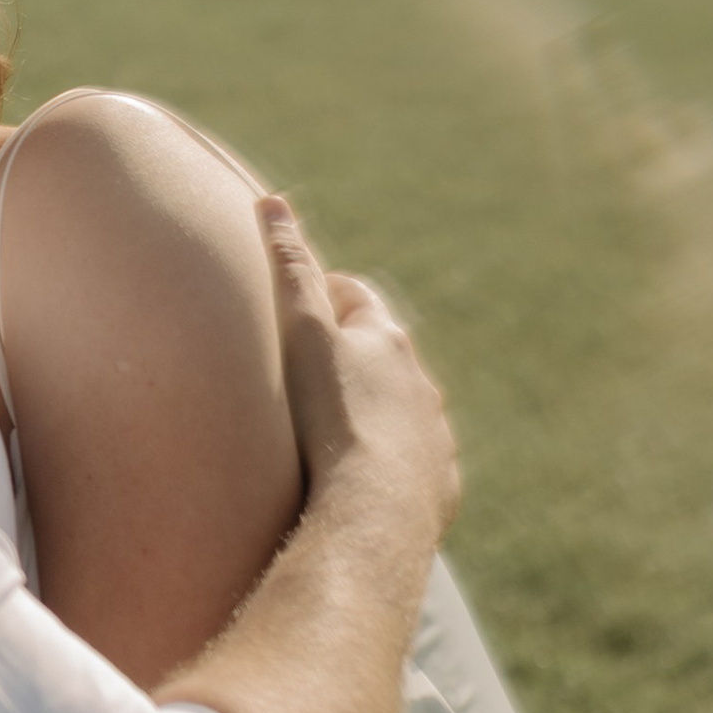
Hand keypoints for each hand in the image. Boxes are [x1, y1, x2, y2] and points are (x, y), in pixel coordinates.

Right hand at [256, 195, 459, 551]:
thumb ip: (290, 268)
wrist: (374, 512)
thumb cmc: (332, 417)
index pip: (355, 298)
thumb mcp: (302, 334)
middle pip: (384, 355)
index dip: (323, 297)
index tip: (295, 310)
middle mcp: (421, 383)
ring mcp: (434, 437)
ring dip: (374, 413)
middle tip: (307, 372)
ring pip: (403, 411)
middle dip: (350, 356)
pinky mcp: (439, 487)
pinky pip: (415, 465)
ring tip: (334, 433)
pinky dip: (391, 463)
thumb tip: (273, 200)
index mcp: (388, 340)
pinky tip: (361, 481)